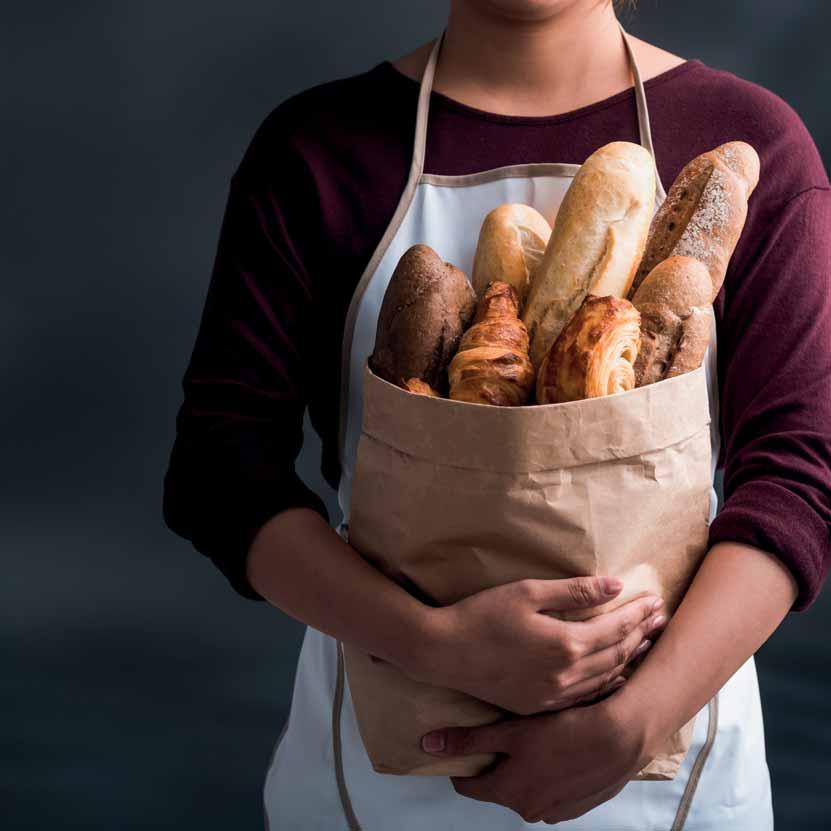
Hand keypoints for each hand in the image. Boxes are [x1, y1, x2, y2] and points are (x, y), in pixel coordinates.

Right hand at [413, 577, 664, 714]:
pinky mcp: (540, 705)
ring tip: (646, 642)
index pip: (616, 628)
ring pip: (606, 678)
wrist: (444, 652)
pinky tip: (614, 673)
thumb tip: (616, 586)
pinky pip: (586, 696)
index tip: (656, 600)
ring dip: (630, 659)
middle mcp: (567, 675)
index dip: (639, 613)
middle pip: (617, 654)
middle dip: (642, 634)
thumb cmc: (483, 614)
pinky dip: (607, 682)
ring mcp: (554, 695)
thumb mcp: (528, 593)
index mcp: (566, 643)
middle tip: (660, 619)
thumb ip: (575, 591)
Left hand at [421, 694, 648, 823]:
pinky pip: (550, 791)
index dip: (462, 764)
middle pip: (498, 786)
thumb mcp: (511, 731)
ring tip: (533, 740)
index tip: (463, 745)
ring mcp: (555, 810)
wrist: (620, 739)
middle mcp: (529, 810)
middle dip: (496, 763)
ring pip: (525, 788)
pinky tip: (556, 751)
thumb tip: (428, 746)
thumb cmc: (564, 731)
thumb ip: (469, 740)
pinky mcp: (577, 806)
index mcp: (508, 793)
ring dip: (523, 769)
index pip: (468, 787)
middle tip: (502, 734)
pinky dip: (547, 774)